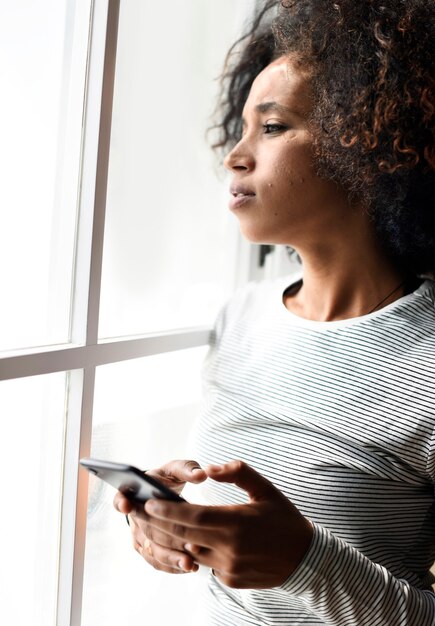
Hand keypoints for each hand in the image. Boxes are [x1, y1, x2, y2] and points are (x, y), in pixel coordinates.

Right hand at [113, 459, 206, 573]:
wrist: (164, 494)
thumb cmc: (168, 479)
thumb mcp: (176, 469)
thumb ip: (188, 469)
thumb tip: (201, 475)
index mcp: (134, 492)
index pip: (120, 498)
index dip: (121, 502)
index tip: (127, 505)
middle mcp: (133, 517)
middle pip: (145, 530)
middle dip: (166, 539)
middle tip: (190, 545)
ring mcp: (138, 536)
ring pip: (151, 551)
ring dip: (171, 558)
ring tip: (190, 562)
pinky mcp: (147, 550)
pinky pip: (157, 562)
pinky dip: (172, 566)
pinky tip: (189, 567)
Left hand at [143, 460, 313, 588]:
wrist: (305, 558)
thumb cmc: (283, 517)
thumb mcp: (265, 488)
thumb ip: (237, 473)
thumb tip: (210, 469)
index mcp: (237, 523)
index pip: (193, 517)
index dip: (168, 511)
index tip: (150, 502)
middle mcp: (230, 548)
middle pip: (184, 536)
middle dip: (160, 523)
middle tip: (142, 511)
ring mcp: (229, 568)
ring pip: (191, 551)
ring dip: (177, 538)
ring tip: (161, 523)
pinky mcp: (230, 580)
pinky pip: (206, 563)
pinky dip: (198, 550)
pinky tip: (194, 538)